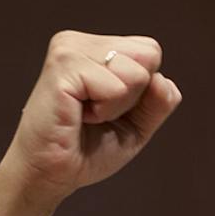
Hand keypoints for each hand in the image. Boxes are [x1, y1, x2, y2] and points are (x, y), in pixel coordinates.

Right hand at [0, 32, 182, 215]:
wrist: (50, 174)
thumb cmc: (86, 149)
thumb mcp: (137, 125)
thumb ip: (158, 102)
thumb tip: (163, 80)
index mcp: (95, 47)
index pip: (151, 51)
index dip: (144, 89)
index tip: (109, 107)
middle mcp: (80, 41)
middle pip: (149, 56)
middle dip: (135, 96)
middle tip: (97, 113)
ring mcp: (69, 49)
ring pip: (136, 72)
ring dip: (118, 106)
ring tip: (86, 114)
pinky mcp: (63, 67)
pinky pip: (116, 87)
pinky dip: (105, 111)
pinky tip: (78, 115)